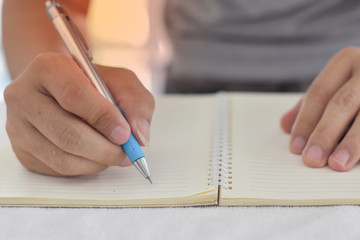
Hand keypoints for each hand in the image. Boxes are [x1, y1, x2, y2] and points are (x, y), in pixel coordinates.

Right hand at [4, 52, 154, 175]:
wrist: (61, 89)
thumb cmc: (92, 84)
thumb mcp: (121, 81)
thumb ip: (136, 102)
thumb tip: (139, 135)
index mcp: (48, 68)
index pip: (74, 96)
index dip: (104, 119)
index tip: (126, 134)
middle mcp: (24, 95)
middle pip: (68, 134)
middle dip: (105, 149)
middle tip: (126, 153)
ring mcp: (18, 125)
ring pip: (63, 157)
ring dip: (98, 162)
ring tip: (114, 154)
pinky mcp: (21, 149)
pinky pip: (58, 169)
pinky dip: (85, 167)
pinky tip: (95, 156)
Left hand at [281, 46, 359, 170]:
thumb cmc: (357, 85)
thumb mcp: (334, 86)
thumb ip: (310, 105)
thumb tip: (285, 125)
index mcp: (347, 60)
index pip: (319, 93)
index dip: (305, 121)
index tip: (296, 147)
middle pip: (342, 103)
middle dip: (325, 134)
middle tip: (312, 159)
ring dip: (353, 143)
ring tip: (338, 163)